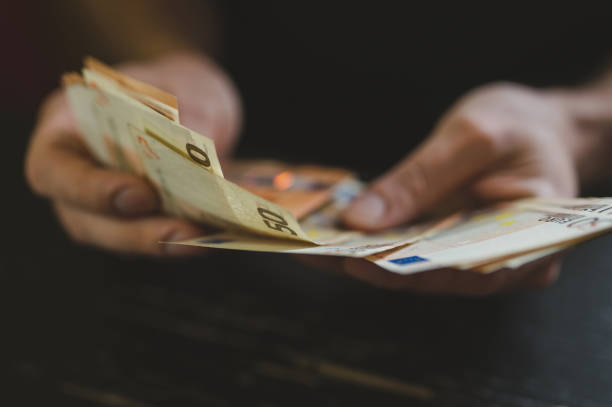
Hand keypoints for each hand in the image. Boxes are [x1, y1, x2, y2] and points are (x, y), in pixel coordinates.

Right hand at [25, 52, 241, 255]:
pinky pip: (151, 239)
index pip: (53, 170)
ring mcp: (103, 206)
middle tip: (185, 233)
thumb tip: (197, 166)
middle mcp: (76, 175)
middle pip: (86, 221)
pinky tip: (213, 237)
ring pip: (119, 239)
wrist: (195, 100)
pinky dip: (180, 241)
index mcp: (65, 130)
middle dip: (136, 232)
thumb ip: (184, 121)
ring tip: (203, 241)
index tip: (141, 194)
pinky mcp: (138, 222)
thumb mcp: (183, 88)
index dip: (92, 190)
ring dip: (162, 244)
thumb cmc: (175, 86)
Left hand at [321, 83, 582, 293]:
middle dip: (369, 263)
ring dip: (361, 253)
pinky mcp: (449, 244)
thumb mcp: (473, 137)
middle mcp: (501, 264)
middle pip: (429, 275)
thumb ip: (421, 180)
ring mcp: (472, 257)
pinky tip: (335, 229)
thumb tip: (362, 221)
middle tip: (312, 250)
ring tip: (311, 240)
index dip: (405, 270)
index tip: (351, 261)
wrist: (538, 126)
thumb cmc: (521, 126)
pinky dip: (373, 239)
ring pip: (411, 267)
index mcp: (532, 242)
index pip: (462, 272)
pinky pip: (408, 248)